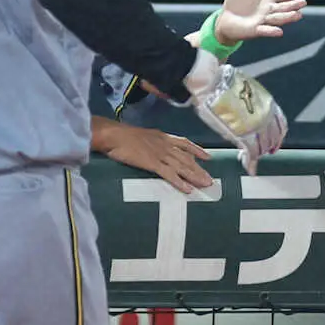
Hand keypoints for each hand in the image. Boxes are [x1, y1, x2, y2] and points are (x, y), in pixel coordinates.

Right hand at [92, 118, 212, 194]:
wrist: (114, 135)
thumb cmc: (123, 136)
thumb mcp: (143, 135)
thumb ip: (152, 142)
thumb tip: (155, 148)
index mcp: (163, 137)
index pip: (185, 144)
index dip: (197, 150)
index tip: (208, 157)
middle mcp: (166, 145)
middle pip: (187, 158)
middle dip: (199, 169)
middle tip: (210, 180)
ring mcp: (160, 154)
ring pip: (182, 167)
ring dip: (195, 177)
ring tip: (205, 185)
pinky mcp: (153, 164)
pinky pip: (169, 175)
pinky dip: (179, 182)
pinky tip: (187, 189)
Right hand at [192, 65, 287, 175]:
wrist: (212, 83)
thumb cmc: (223, 82)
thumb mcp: (244, 88)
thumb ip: (249, 100)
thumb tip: (247, 104)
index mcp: (267, 104)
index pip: (279, 125)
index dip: (278, 135)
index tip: (276, 141)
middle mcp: (265, 116)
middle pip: (271, 138)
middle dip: (267, 146)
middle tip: (261, 151)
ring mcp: (255, 126)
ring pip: (262, 147)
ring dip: (257, 153)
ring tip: (251, 158)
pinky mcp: (243, 135)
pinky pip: (251, 153)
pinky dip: (250, 163)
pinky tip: (250, 168)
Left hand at [214, 0, 307, 45]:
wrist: (226, 16)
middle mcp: (270, 10)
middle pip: (284, 7)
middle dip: (293, 5)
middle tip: (302, 3)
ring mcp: (263, 20)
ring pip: (278, 19)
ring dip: (287, 18)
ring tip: (297, 15)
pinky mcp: (254, 30)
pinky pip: (264, 31)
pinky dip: (271, 31)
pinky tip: (279, 32)